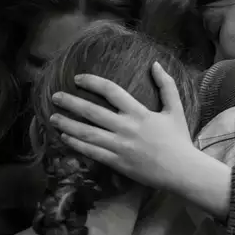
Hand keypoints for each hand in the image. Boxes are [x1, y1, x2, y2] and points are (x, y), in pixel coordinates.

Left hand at [49, 62, 196, 191]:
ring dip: (67, 124)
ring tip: (52, 118)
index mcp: (139, 113)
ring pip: (87, 133)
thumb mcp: (175, 109)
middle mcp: (126, 128)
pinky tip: (65, 137)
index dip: (92, 82)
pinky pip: (92, 152)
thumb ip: (166, 85)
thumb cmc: (179, 139)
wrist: (182, 170)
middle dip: (71, 103)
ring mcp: (120, 147)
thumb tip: (156, 64)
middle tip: (55, 97)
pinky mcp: (117, 162)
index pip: (111, 91)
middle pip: (92, 112)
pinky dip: (76, 144)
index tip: (78, 79)